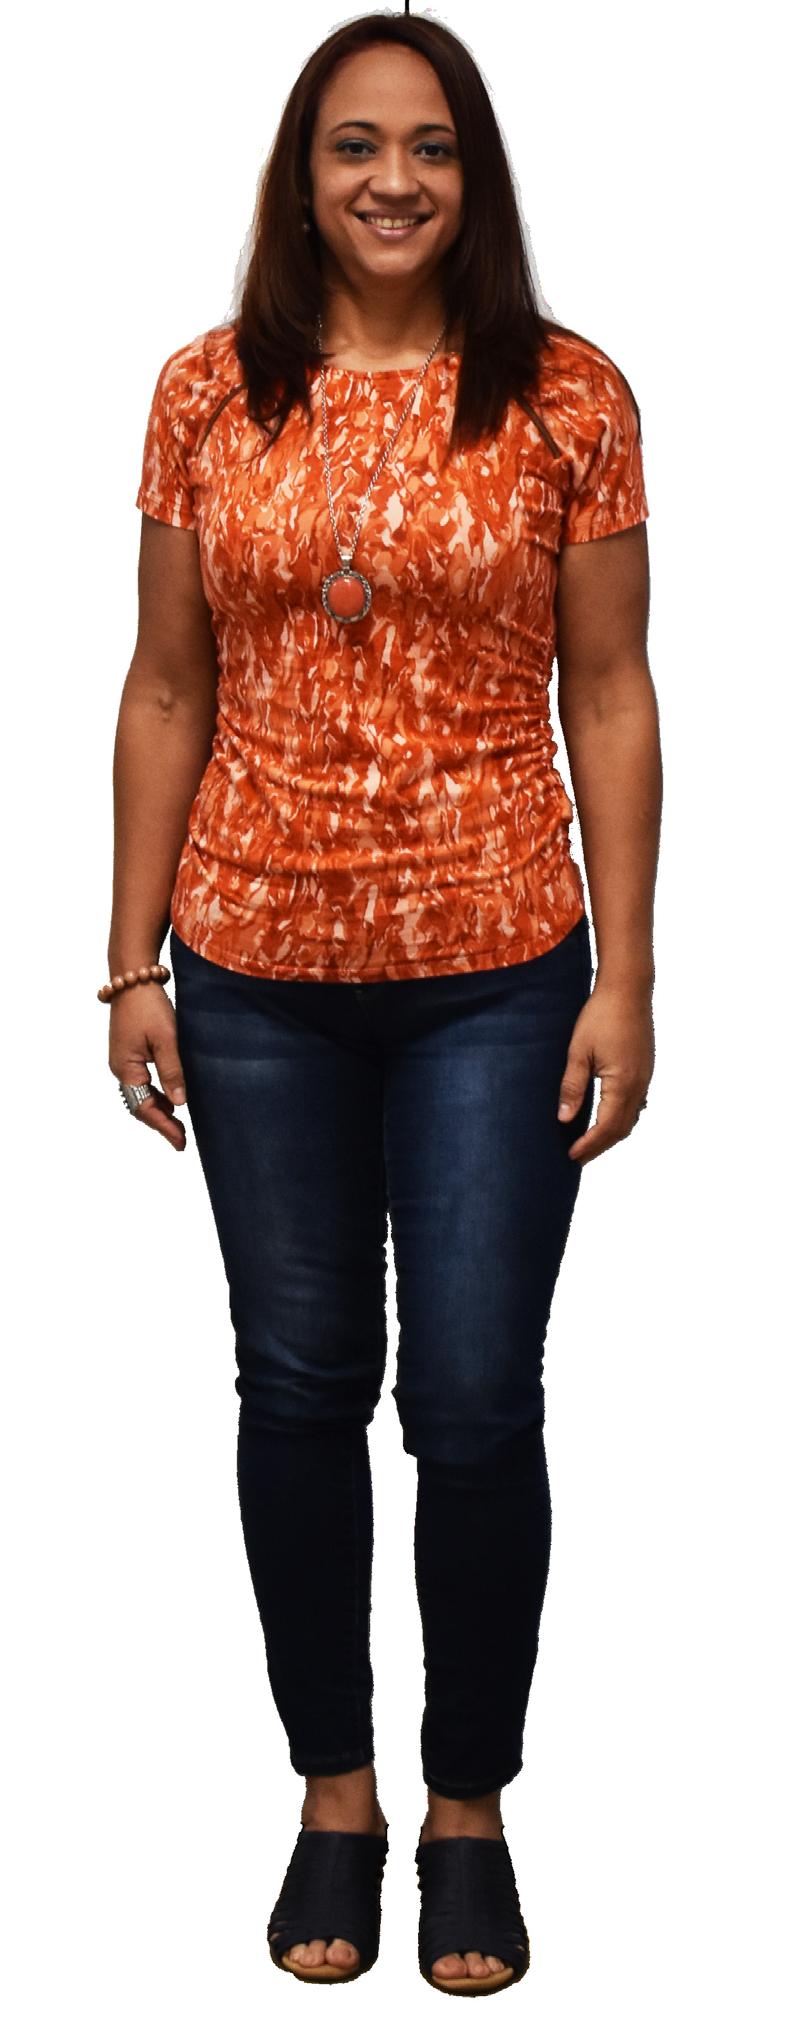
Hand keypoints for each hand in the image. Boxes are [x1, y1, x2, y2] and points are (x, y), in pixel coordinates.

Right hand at [108, 984, 187, 1151]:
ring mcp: (124, 1060)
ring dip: (159, 1109)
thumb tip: (179, 1103)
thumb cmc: (149, 1004)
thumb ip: (173, 1071)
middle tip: (182, 1139)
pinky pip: (142, 1082)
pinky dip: (156, 1093)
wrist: (133, 976)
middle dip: (161, 1123)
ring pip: (141, 1094)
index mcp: (126, 1067)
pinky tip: (172, 1098)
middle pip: (140, 1105)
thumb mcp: (166, 1038)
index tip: (180, 1142)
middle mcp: (121, 1067)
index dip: (163, 1127)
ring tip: (180, 1124)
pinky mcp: (130, 1051)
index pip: (144, 1108)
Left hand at [556, 980, 654, 1164]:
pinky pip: (637, 1103)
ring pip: (632, 1118)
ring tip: (591, 1142)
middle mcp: (639, 1085)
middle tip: (578, 1157)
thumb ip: (572, 1087)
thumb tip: (564, 1119)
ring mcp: (646, 1077)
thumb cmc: (601, 1016)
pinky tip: (608, 1116)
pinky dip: (622, 1117)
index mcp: (622, 1084)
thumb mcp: (578, 1051)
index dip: (589, 1145)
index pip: (606, 1127)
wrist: (628, 989)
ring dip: (612, 1133)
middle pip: (622, 1129)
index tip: (572, 1156)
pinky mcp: (645, 1068)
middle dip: (600, 1146)